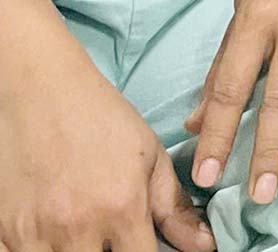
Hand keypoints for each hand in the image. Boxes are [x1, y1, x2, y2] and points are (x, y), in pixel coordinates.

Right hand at [0, 30, 213, 251]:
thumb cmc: (101, 119)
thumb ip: (175, 208)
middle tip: (116, 240)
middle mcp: (78, 228)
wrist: (42, 92)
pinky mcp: (4, 233)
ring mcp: (35, 234)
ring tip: (88, 238)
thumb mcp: (149, 157)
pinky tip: (54, 239)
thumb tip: (206, 247)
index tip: (146, 247)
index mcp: (121, 208)